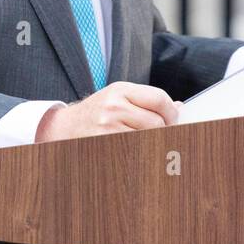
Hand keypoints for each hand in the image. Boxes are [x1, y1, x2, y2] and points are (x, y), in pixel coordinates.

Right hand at [35, 82, 181, 141]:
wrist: (64, 128)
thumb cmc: (96, 112)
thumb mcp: (118, 97)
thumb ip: (147, 100)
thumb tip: (178, 107)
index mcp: (120, 90)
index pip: (159, 99)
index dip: (171, 113)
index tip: (173, 120)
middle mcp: (114, 106)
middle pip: (157, 122)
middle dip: (163, 131)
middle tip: (161, 134)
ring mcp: (108, 127)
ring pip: (148, 138)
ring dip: (152, 143)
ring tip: (146, 141)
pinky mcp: (105, 144)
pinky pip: (135, 152)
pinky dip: (141, 154)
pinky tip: (135, 151)